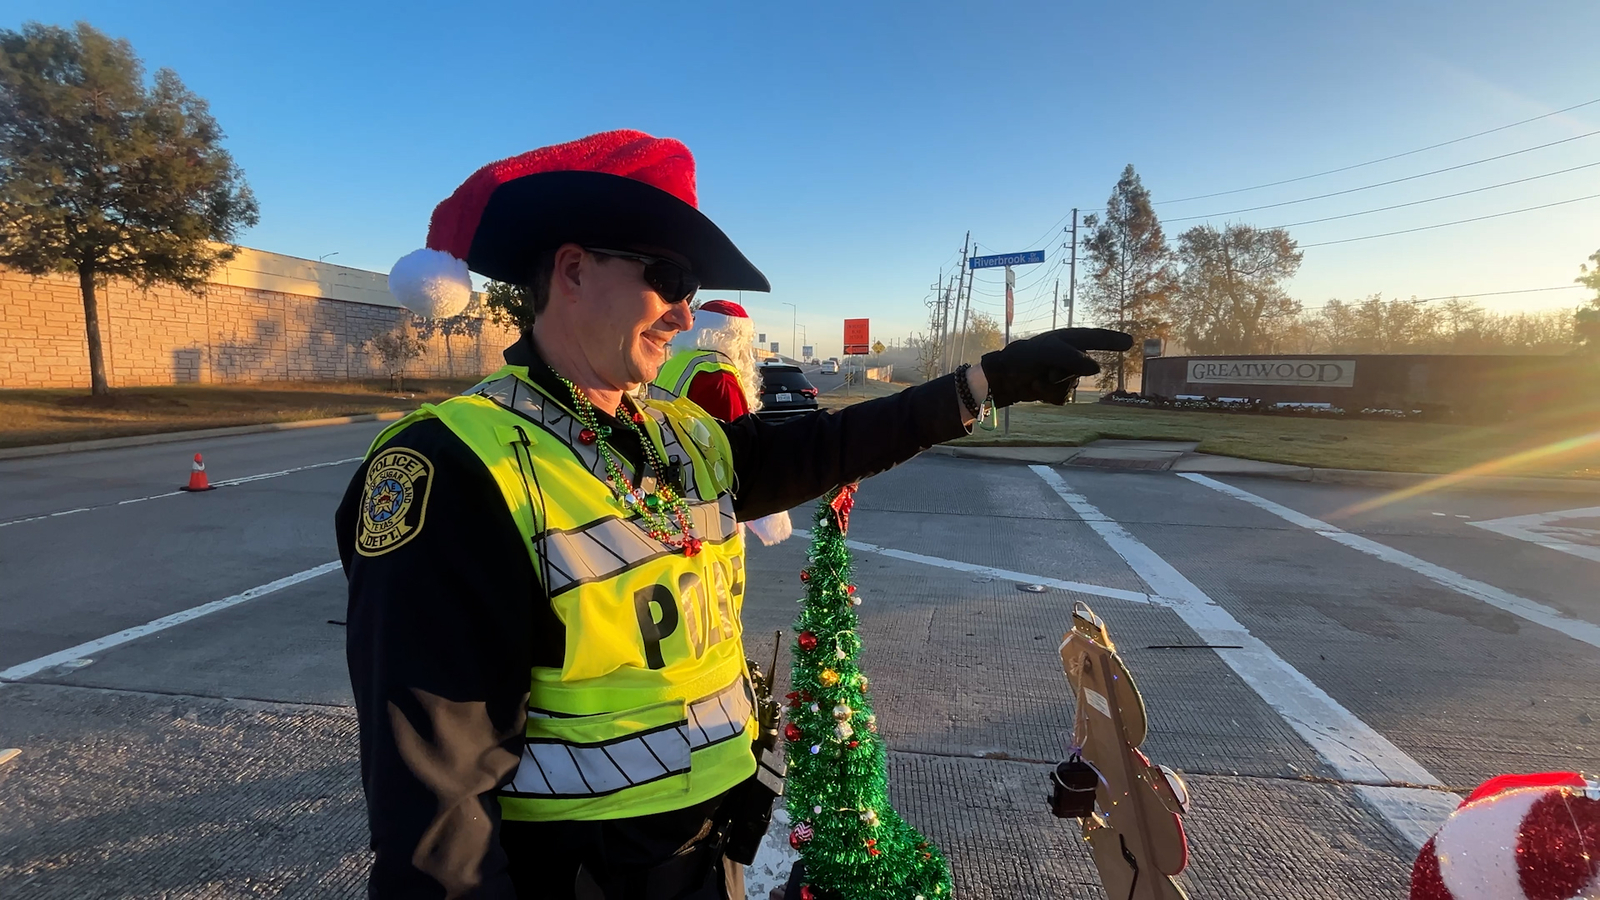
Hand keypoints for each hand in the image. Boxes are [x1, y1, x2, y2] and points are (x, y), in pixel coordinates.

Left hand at [980, 328, 1132, 407]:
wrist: (1001, 378)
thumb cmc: (1022, 357)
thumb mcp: (1047, 352)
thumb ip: (1072, 358)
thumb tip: (1096, 368)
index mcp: (1067, 340)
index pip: (1096, 338)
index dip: (1113, 340)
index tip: (1130, 342)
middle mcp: (1069, 356)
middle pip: (1082, 370)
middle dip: (1062, 373)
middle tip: (1045, 371)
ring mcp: (1064, 374)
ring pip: (1071, 386)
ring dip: (1051, 386)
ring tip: (1036, 378)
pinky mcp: (1056, 391)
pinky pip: (1062, 398)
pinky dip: (1048, 396)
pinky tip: (1035, 389)